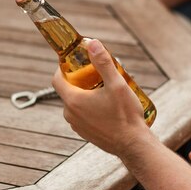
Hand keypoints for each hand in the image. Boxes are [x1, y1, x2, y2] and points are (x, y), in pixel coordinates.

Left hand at [52, 39, 149, 154]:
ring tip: (104, 88)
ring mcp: (76, 125)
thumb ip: (103, 63)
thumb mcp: (117, 84)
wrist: (133, 145)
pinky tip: (106, 105)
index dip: (63, 67)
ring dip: (85, 94)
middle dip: (79, 79)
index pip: (57, 78)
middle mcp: (70, 114)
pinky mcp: (84, 133)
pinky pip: (81, 114)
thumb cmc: (125, 116)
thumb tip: (93, 44)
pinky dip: (89, 107)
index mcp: (73, 101)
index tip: (76, 61)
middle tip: (96, 73)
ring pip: (75, 102)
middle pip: (67, 90)